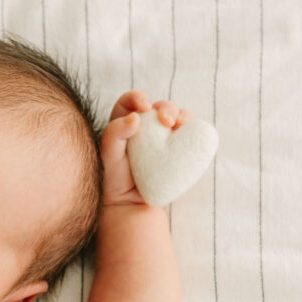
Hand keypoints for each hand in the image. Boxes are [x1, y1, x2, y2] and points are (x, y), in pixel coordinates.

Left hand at [100, 91, 192, 205]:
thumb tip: (135, 117)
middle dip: (167, 108)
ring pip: (177, 117)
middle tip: (167, 121)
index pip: (131, 101)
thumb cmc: (113, 179)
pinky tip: (191, 135)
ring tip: (181, 125)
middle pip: (159, 107)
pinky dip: (193, 131)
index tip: (144, 107)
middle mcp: (146, 126)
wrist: (129, 204)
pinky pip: (189, 136)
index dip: (138, 97)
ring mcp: (163, 138)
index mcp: (125, 122)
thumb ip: (114, 135)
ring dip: (183, 116)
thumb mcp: (107, 157)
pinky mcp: (177, 150)